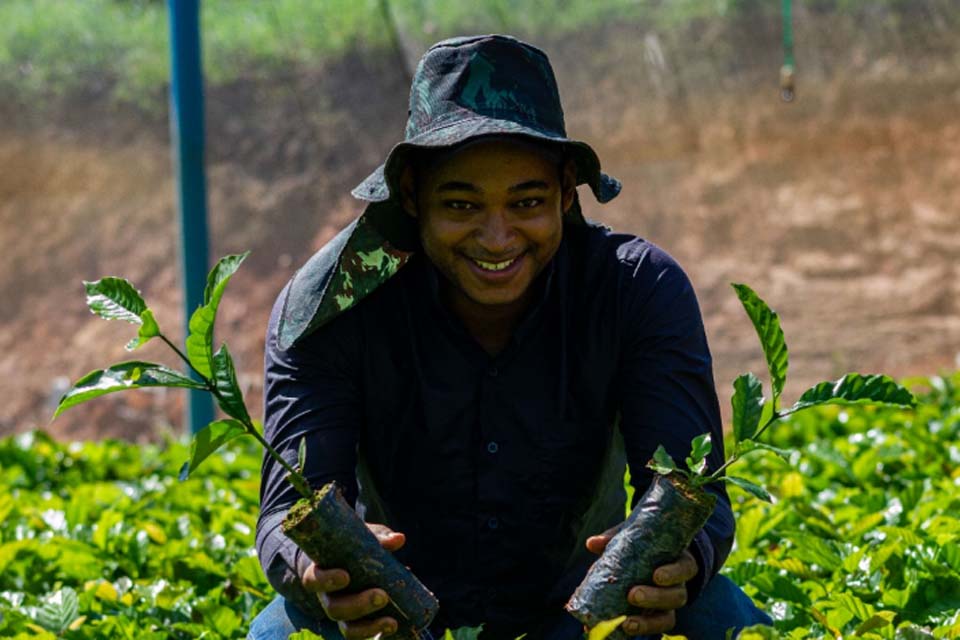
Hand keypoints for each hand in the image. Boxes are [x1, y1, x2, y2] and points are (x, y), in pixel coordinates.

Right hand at [301, 523, 405, 638]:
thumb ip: (378, 538)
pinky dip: (378, 632)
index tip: (346, 576)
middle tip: (382, 596)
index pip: (313, 580)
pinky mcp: (356, 623)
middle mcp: (327, 596)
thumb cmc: (352, 546)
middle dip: (359, 605)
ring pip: (347, 628)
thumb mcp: (362, 538)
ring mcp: (342, 612)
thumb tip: (398, 539)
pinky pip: (362, 634)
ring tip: (392, 622)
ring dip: (369, 628)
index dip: (326, 580)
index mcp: (320, 572)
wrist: (351, 559)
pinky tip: (393, 626)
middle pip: (334, 608)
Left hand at [586, 528, 697, 636]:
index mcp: (679, 562)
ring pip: (667, 618)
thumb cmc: (646, 545)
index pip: (685, 569)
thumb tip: (592, 543)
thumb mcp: (635, 537)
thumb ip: (616, 538)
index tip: (656, 575)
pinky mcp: (658, 617)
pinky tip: (622, 630)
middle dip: (655, 597)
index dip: (673, 573)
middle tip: (633, 595)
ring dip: (647, 622)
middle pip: (677, 596)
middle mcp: (679, 586)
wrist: (652, 559)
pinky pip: (654, 628)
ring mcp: (669, 605)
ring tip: (627, 623)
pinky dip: (639, 629)